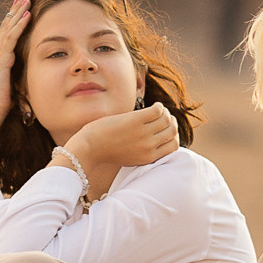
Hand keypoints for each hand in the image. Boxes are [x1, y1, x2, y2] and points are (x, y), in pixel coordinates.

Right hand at [0, 0, 29, 149]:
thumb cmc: (1, 102)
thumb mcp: (12, 83)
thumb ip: (17, 73)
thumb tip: (28, 71)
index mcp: (0, 57)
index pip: (7, 33)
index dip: (15, 18)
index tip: (23, 6)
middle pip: (7, 25)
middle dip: (16, 9)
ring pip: (9, 27)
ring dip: (18, 12)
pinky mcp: (2, 59)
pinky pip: (12, 38)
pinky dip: (19, 25)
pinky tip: (27, 15)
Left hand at [63, 101, 178, 174]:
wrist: (89, 149)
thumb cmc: (107, 151)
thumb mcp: (130, 157)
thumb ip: (144, 151)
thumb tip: (155, 138)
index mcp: (149, 158)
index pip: (174, 146)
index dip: (173, 135)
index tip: (167, 128)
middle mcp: (149, 147)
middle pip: (172, 131)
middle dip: (171, 121)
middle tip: (164, 116)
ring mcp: (143, 134)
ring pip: (167, 119)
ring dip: (165, 112)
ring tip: (158, 109)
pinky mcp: (135, 121)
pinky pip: (157, 110)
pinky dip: (159, 106)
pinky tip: (154, 105)